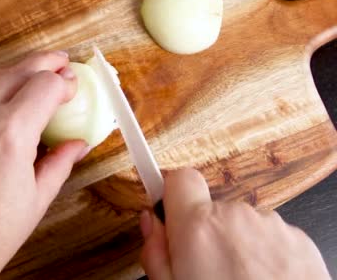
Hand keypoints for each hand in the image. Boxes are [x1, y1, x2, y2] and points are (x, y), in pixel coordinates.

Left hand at [0, 51, 88, 279]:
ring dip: (9, 72)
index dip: (64, 82)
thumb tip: (77, 144)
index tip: (71, 86)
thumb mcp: (35, 200)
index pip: (45, 86)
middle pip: (18, 73)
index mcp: (11, 133)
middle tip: (58, 65)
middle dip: (44, 66)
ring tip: (24, 77)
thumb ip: (60, 163)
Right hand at [140, 168, 330, 279]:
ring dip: (236, 245)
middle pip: (210, 210)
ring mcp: (269, 225)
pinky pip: (269, 237)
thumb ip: (155, 252)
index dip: (172, 195)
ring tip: (238, 279)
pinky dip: (264, 255)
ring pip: (240, 224)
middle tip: (207, 270)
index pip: (179, 179)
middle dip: (206, 234)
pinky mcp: (298, 239)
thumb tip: (151, 223)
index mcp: (197, 228)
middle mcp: (234, 217)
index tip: (170, 209)